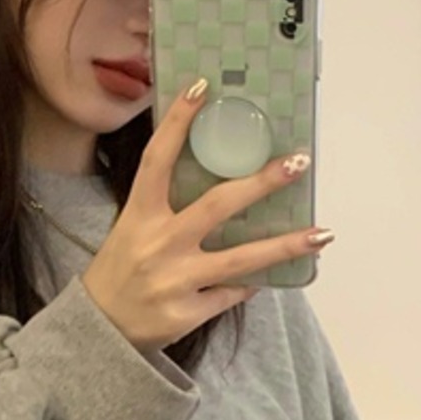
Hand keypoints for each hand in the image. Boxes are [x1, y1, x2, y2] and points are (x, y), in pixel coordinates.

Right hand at [82, 79, 329, 351]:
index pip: (158, 159)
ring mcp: (175, 280)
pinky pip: (232, 294)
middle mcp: (159, 244)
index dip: (178, 122)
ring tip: (322, 234)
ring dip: (285, 245)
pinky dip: (250, 284)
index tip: (202, 87)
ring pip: (240, 259)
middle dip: (261, 183)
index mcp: (139, 215)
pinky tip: (268, 276)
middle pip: (218, 205)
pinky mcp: (188, 312)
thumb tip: (221, 181)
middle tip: (298, 162)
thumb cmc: (119, 272)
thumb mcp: (131, 230)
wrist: (98, 332)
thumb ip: (166, 207)